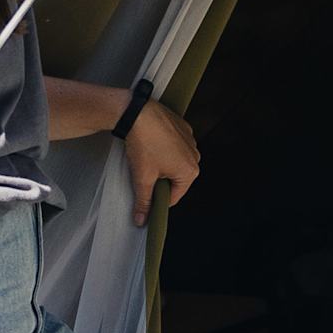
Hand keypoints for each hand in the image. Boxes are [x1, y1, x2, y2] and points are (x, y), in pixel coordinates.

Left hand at [124, 100, 201, 224]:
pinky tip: (151, 144)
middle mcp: (195, 156)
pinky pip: (175, 145)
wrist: (138, 113)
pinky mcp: (183, 128)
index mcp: (190, 171)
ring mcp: (190, 140)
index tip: (146, 195)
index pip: (174, 196)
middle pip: (176, 179)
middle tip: (144, 171)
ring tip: (147, 156)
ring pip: (175, 162)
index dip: (157, 198)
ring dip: (162, 163)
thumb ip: (144, 201)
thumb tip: (142, 219)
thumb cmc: (144, 144)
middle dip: (160, 179)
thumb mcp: (142, 178)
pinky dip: (164, 147)